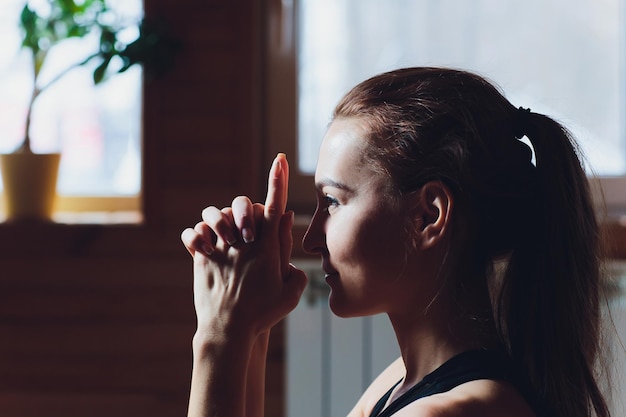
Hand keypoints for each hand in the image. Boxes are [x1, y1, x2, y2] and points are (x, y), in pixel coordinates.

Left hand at [181, 154, 307, 338]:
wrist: (228, 331)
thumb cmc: (263, 313)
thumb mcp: (289, 293)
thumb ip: (296, 266)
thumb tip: (289, 239)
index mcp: (267, 248)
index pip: (274, 205)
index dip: (278, 180)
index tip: (280, 159)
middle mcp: (244, 243)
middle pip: (245, 207)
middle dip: (247, 212)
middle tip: (248, 233)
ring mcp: (221, 248)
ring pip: (216, 215)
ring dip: (220, 221)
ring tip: (225, 240)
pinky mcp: (202, 258)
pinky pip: (195, 234)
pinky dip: (197, 236)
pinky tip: (203, 248)